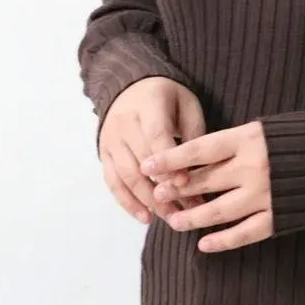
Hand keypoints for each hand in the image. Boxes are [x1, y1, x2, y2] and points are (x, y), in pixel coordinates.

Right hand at [98, 77, 206, 224]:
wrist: (131, 87)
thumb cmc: (168, 98)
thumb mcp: (187, 105)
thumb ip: (194, 133)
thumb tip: (199, 170)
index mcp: (148, 106)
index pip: (156, 137)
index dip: (170, 162)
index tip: (186, 183)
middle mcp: (123, 123)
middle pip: (142, 161)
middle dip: (165, 189)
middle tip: (188, 210)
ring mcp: (110, 140)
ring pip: (127, 176)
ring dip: (149, 201)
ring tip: (171, 218)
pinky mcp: (104, 154)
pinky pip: (113, 182)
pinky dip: (128, 202)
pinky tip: (146, 217)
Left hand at [141, 121, 274, 252]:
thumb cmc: (291, 138)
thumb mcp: (260, 129)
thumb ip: (231, 143)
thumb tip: (194, 158)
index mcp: (248, 139)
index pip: (200, 150)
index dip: (170, 159)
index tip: (146, 165)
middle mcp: (254, 166)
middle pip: (206, 180)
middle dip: (177, 189)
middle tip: (157, 195)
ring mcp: (266, 193)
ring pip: (219, 211)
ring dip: (193, 218)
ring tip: (174, 222)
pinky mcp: (279, 215)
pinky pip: (245, 232)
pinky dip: (223, 241)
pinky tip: (204, 245)